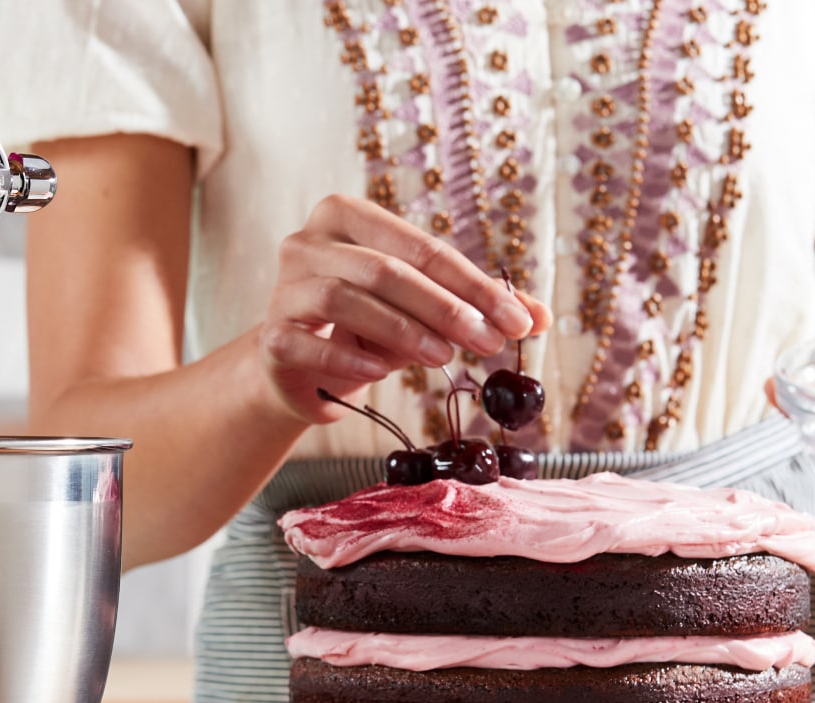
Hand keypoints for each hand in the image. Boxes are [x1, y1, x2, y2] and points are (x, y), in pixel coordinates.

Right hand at [258, 195, 551, 422]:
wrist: (296, 372)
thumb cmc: (365, 330)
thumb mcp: (424, 313)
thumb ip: (476, 308)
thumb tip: (543, 318)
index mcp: (347, 217)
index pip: (421, 247)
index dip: (474, 285)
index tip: (520, 321)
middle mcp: (308, 241)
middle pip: (385, 269)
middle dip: (444, 306)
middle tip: (489, 341)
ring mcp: (283, 288)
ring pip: (345, 298)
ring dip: (401, 329)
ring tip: (442, 357)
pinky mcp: (271, 338)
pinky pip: (309, 345)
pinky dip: (348, 358)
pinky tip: (380, 373)